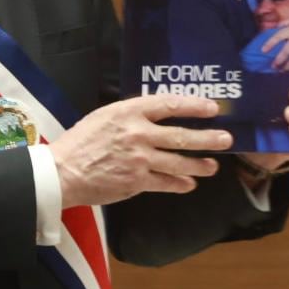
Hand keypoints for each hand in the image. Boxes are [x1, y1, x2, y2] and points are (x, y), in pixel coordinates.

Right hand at [49, 95, 232, 208]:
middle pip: (182, 135)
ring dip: (200, 164)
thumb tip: (154, 118)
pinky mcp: (138, 181)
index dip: (193, 105)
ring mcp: (140, 159)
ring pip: (179, 162)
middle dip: (208, 138)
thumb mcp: (103, 117)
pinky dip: (180, 184)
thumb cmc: (79, 142)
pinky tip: (188, 184)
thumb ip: (129, 116)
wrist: (63, 171)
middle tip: (226, 139)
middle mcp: (138, 134)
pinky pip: (166, 183)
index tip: (212, 107)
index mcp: (128, 112)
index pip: (168, 105)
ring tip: (212, 166)